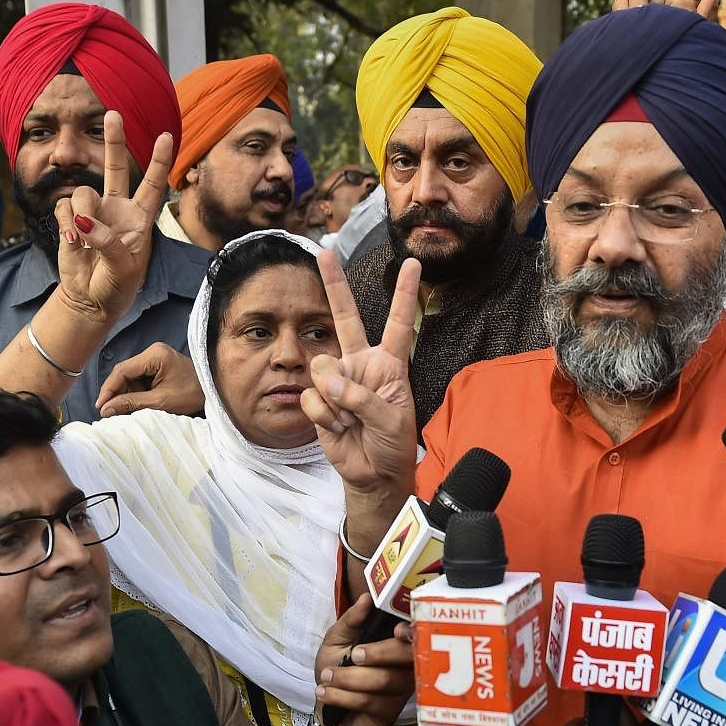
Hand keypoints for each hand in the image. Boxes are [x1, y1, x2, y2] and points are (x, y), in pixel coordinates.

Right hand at [54, 111, 171, 323]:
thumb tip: (87, 221)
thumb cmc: (118, 285)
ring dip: (82, 214)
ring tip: (86, 239)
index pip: (153, 184)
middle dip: (114, 141)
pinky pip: (64, 208)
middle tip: (114, 114)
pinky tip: (74, 239)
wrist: (91, 299)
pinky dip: (66, 223)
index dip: (159, 161)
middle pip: (116, 168)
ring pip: (83, 193)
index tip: (166, 136)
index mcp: (140, 218)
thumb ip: (109, 243)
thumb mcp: (124, 269)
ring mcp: (93, 212)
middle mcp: (118, 209)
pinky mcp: (71, 219)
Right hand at [95, 343, 202, 416]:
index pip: (122, 371)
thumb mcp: (161, 401)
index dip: (108, 389)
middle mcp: (152, 352)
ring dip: (125, 394)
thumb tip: (105, 410)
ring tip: (123, 411)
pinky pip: (138, 379)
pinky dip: (135, 392)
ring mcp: (155, 357)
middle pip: (124, 373)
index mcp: (155, 355)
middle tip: (109, 413)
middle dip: (116, 393)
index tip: (101, 407)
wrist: (214, 390)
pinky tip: (134, 404)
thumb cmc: (193, 393)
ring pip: (129, 377)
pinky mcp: (157, 365)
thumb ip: (132, 403)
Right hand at [301, 251, 419, 491]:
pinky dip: (325, 417)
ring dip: (337, 401)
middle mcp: (361, 363)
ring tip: (352, 420)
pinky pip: (314, 398)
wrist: (373, 474)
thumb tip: (327, 379)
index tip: (412, 263)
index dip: (405, 294)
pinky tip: (338, 428)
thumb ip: (361, 397)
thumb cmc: (392, 444)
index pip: (399, 323)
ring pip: (323, 369)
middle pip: (346, 318)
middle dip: (335, 285)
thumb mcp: (391, 419)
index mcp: (390, 363)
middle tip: (324, 252)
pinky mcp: (319, 399)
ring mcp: (338, 380)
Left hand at [314, 594, 413, 725]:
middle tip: (353, 655)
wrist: (327, 712)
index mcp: (395, 641)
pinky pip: (369, 701)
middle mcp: (404, 664)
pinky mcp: (389, 712)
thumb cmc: (336, 670)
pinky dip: (342, 695)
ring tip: (326, 676)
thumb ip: (351, 620)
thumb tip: (366, 597)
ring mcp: (400, 690)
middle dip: (379, 653)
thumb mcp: (336, 641)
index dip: (410, 630)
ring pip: (384, 680)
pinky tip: (324, 692)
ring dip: (349, 677)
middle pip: (406, 655)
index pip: (414, 631)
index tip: (396, 629)